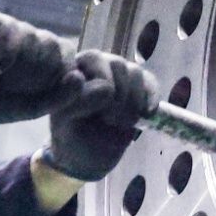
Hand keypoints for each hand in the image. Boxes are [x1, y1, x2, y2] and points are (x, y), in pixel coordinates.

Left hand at [45, 50, 157, 180]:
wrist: (88, 157)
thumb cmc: (71, 136)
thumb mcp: (63, 121)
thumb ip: (76, 100)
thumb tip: (101, 85)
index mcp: (74, 68)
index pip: (93, 58)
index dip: (101, 83)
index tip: (98, 111)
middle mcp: (97, 66)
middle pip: (118, 64)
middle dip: (119, 96)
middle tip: (110, 120)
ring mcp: (119, 76)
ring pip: (135, 72)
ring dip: (134, 101)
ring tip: (123, 123)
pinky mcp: (138, 88)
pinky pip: (150, 82)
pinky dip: (151, 99)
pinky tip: (146, 115)